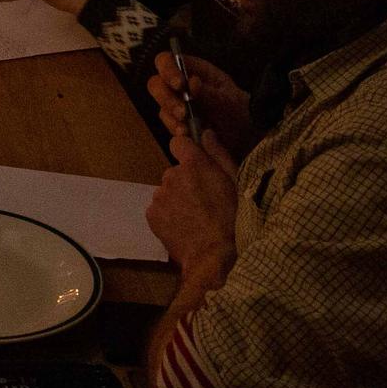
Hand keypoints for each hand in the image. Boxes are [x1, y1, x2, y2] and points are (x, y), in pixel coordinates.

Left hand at [147, 131, 239, 289]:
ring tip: (194, 217)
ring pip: (167, 191)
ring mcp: (159, 196)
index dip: (186, 152)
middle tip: (202, 201)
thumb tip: (206, 133)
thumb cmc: (230, 218)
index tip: (195, 164)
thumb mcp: (234, 182)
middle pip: (175, 172)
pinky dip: (168, 215)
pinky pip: (159, 208)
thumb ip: (218, 153)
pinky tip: (183, 226)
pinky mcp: (151, 214)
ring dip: (176, 200)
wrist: (212, 255)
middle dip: (185, 182)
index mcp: (194, 164)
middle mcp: (172, 175)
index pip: (178, 143)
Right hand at [148, 52, 254, 160]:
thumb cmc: (239, 111)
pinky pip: (169, 126)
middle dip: (166, 98)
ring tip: (188, 128)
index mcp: (193, 70)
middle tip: (183, 112)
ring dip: (172, 118)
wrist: (246, 137)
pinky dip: (176, 131)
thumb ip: (210, 93)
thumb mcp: (229, 101)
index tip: (180, 85)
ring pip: (161, 108)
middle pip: (156, 84)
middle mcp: (180, 86)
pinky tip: (188, 135)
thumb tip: (192, 82)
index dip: (167, 69)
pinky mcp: (177, 124)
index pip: (166, 60)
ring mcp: (177, 105)